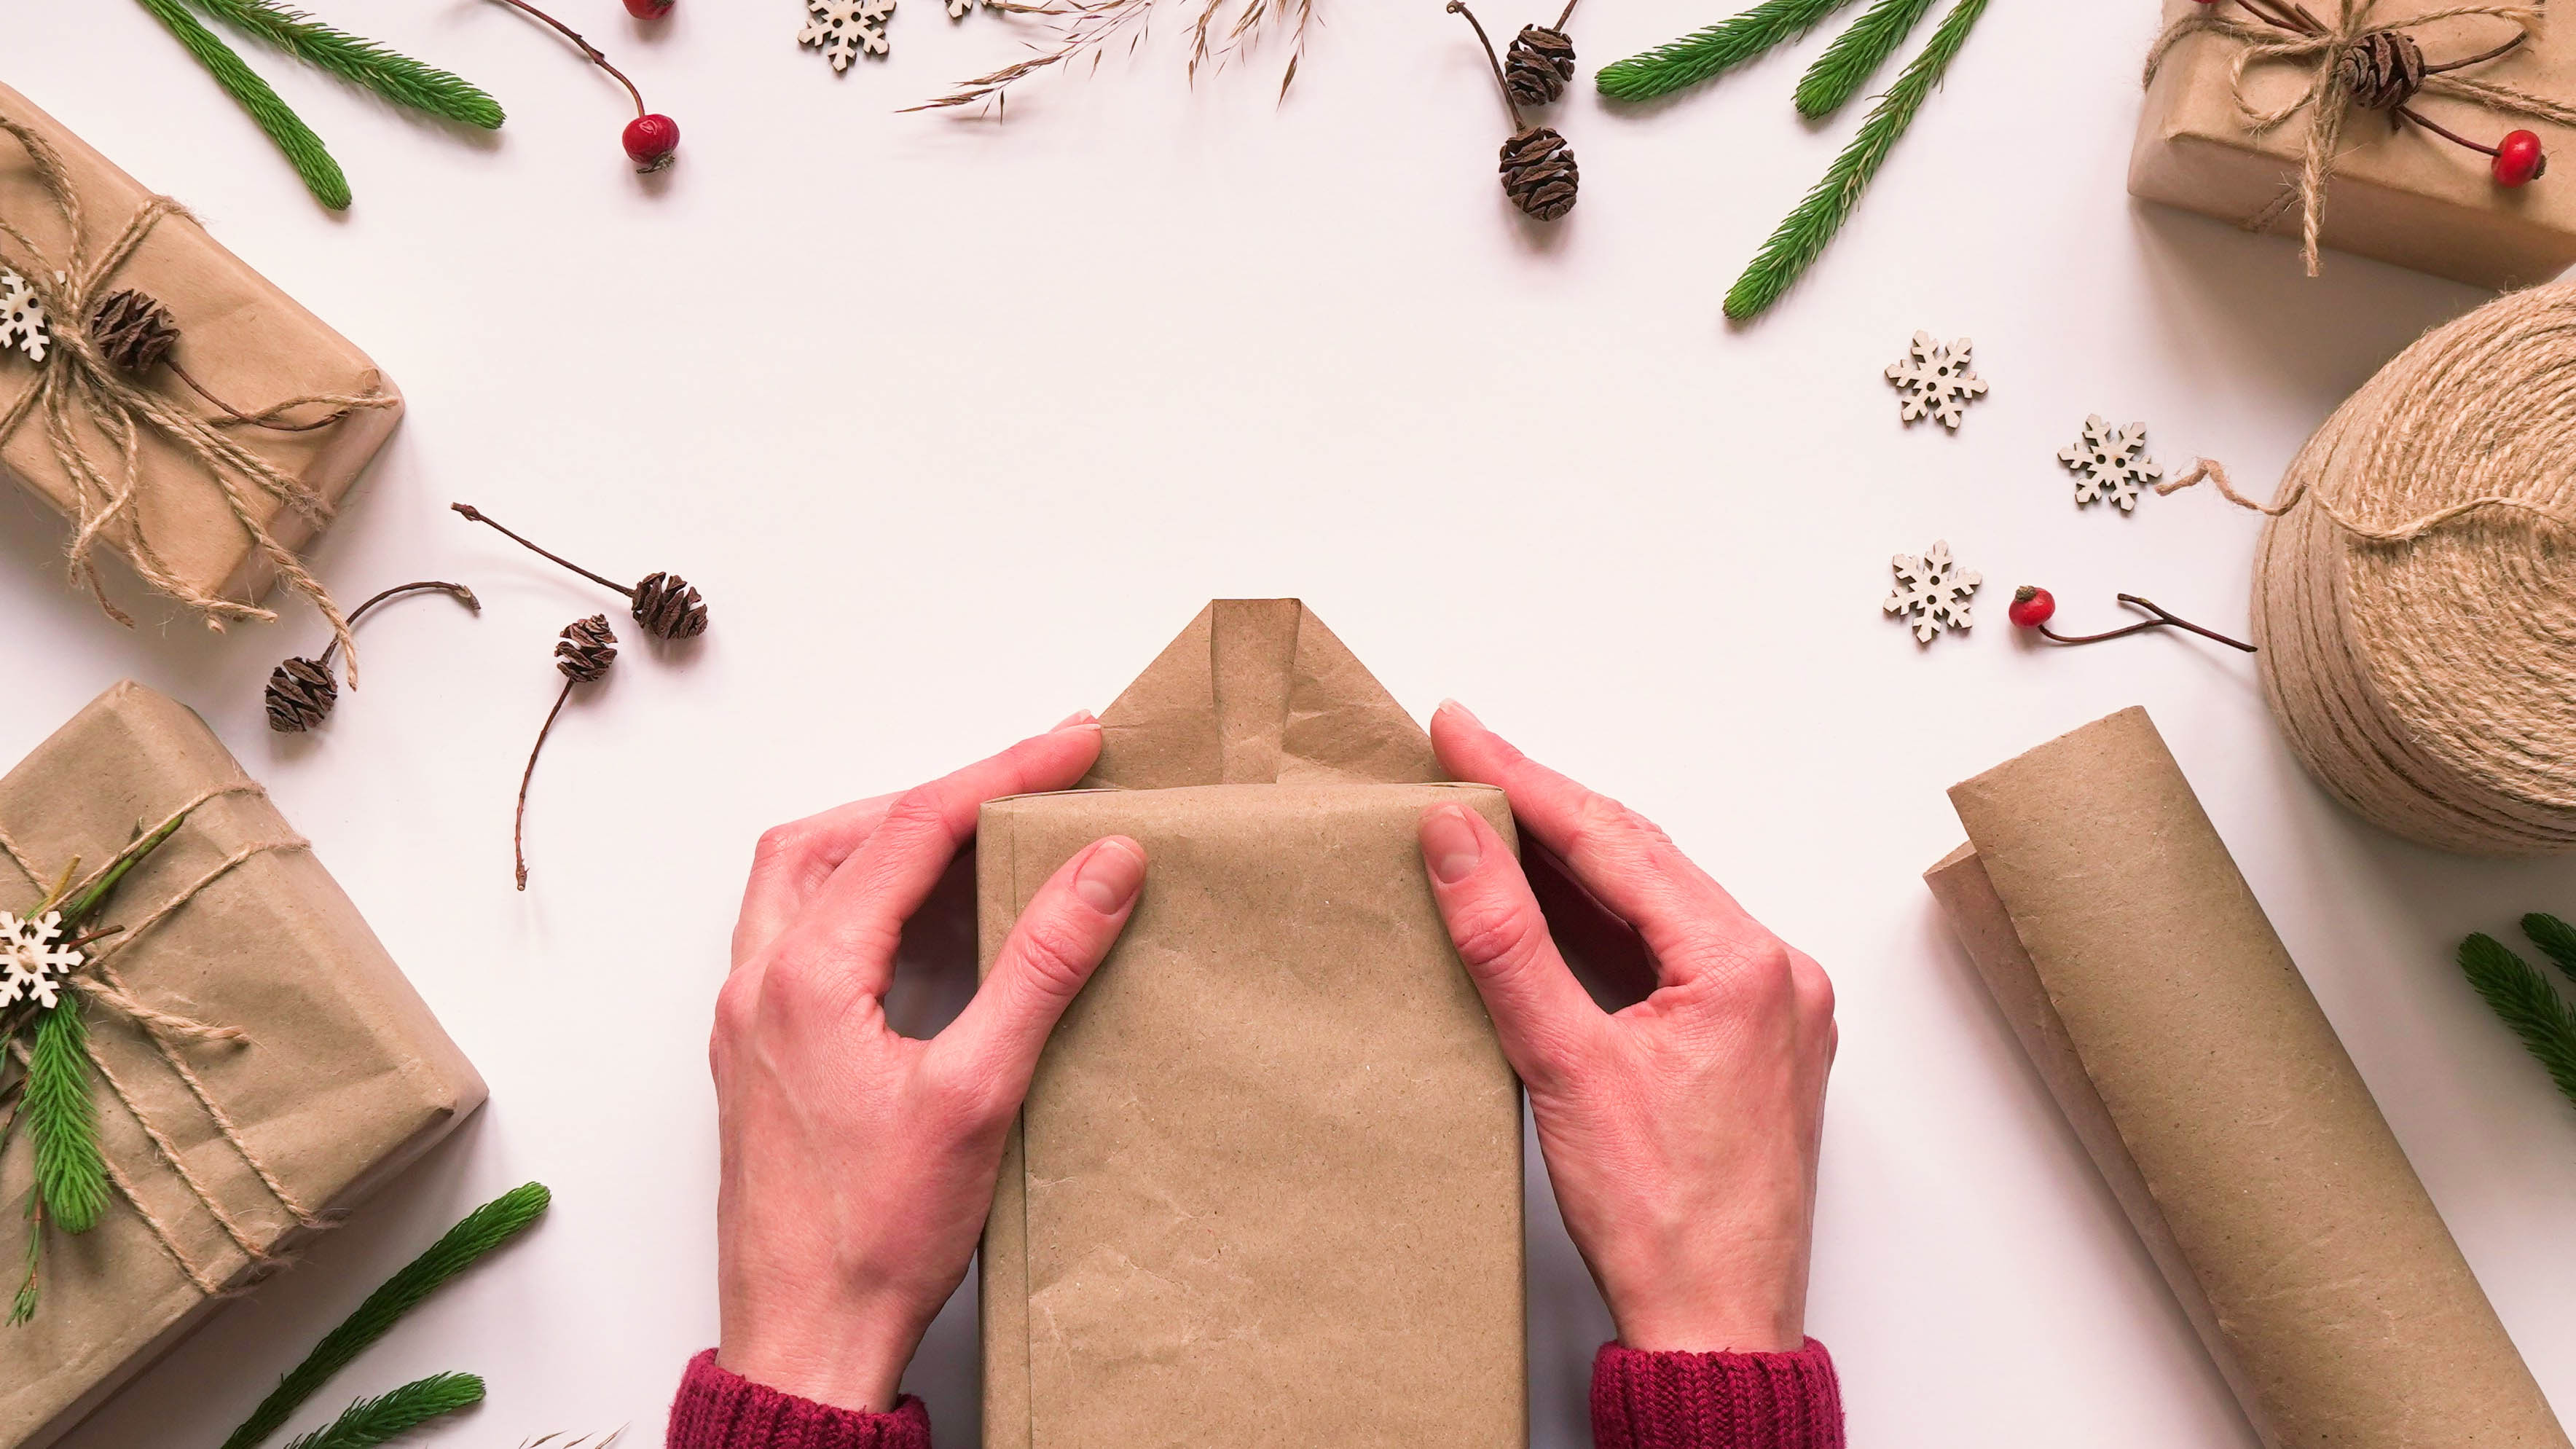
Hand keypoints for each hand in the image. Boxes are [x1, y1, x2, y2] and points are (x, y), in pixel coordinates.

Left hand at [711, 716, 1147, 1411]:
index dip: (1002, 772)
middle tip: (1024, 780)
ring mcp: (750, 1022)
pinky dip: (861, 899)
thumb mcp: (980, 1092)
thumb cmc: (875, 1241)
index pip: (912, 831)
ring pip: (802, 881)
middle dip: (933, 793)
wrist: (803, 1343)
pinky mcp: (760, 1057)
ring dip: (885, 842)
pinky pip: (798, 935)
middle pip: (838, 834)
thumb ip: (1042, 965)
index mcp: (805, 977)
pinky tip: (920, 928)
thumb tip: (1104, 864)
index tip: (1075, 744)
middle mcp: (758, 984)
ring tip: (974, 837)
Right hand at [1416, 702, 1834, 1353]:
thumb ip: (1508, 942)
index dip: (1525, 781)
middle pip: (1643, 860)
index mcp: (1747, 966)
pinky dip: (1607, 923)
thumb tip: (1459, 840)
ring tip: (1493, 814)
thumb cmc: (1663, 1224)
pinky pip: (1672, 953)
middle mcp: (1777, 974)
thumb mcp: (1566, 1068)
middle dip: (1547, 808)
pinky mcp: (1754, 1045)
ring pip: (1659, 904)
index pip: (1615, 842)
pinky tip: (1554, 905)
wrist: (1717, 1329)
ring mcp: (1772, 1010)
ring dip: (1576, 863)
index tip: (1459, 734)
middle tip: (1464, 756)